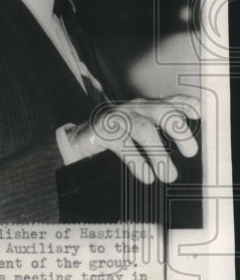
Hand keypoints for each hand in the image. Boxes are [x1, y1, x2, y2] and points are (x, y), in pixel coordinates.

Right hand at [66, 94, 199, 183]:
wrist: (79, 139)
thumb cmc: (117, 135)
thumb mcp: (141, 129)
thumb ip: (162, 130)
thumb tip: (192, 148)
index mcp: (147, 107)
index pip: (171, 101)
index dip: (186, 105)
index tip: (200, 115)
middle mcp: (135, 109)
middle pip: (162, 111)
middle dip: (179, 130)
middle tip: (191, 153)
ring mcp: (118, 118)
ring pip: (144, 130)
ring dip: (160, 154)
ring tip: (169, 176)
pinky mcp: (103, 131)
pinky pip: (124, 146)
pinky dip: (138, 163)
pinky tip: (147, 177)